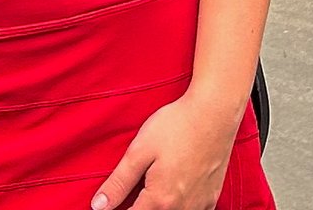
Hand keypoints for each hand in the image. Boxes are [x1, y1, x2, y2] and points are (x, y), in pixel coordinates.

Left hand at [90, 93, 239, 209]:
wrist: (214, 113)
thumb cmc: (176, 126)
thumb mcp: (139, 150)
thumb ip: (119, 182)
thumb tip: (98, 206)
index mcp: (160, 200)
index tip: (111, 206)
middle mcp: (182, 209)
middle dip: (140, 207)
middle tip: (133, 191)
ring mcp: (199, 205)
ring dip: (160, 206)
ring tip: (154, 186)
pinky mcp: (212, 197)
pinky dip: (180, 206)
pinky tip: (174, 190)